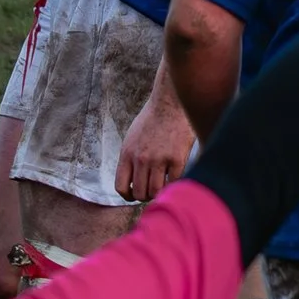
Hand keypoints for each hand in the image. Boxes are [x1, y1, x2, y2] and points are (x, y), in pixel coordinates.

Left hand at [116, 83, 195, 202]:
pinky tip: (174, 175)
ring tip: (163, 184)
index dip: (128, 196)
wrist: (169, 102)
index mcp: (127, 153)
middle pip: (139, 193)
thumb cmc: (151, 120)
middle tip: (152, 189)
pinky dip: (174, 183)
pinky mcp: (177, 158)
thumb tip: (131, 183)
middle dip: (145, 196)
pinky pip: (173, 182)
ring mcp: (159, 159)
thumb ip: (130, 159)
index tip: (135, 195)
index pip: (121, 187)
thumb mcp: (132, 138)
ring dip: (159, 192)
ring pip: (155, 192)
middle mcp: (141, 158)